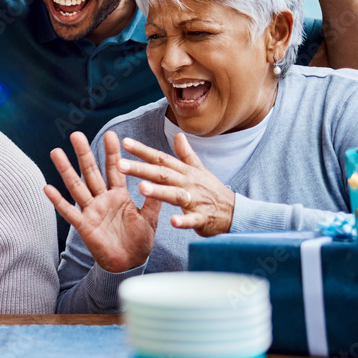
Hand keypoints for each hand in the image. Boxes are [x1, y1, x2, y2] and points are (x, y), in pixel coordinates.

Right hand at [44, 131, 160, 272]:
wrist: (131, 263)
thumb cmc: (140, 240)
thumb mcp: (150, 218)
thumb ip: (153, 199)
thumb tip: (160, 178)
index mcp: (119, 195)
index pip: (114, 169)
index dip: (112, 153)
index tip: (110, 134)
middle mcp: (102, 199)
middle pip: (91, 172)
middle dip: (83, 154)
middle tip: (75, 135)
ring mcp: (91, 211)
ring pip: (77, 187)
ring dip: (66, 170)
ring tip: (56, 152)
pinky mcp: (84, 226)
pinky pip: (69, 212)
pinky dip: (58, 201)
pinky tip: (47, 188)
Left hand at [118, 134, 234, 236]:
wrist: (236, 212)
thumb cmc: (212, 191)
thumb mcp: (199, 171)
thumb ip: (186, 155)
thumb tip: (179, 135)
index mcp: (184, 172)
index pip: (160, 159)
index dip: (142, 150)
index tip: (124, 142)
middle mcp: (188, 183)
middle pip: (162, 174)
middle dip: (141, 169)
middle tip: (120, 164)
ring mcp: (196, 200)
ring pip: (175, 195)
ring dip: (159, 191)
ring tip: (141, 188)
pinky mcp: (203, 218)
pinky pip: (192, 220)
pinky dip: (183, 221)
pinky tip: (173, 222)